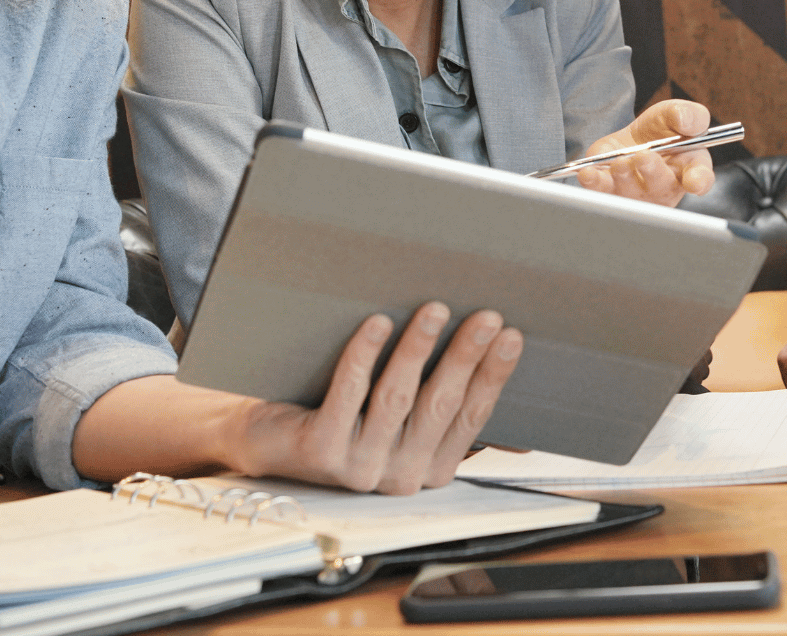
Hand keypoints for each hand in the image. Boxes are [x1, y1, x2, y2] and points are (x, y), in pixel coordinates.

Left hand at [231, 303, 521, 494]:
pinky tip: (378, 323)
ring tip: (435, 309)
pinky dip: (365, 355)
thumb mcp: (401, 426)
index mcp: (429, 469)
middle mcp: (399, 475)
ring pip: (397, 397)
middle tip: (486, 316)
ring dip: (419, 349)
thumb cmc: (343, 421)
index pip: (471, 417)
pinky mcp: (321, 452)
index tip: (510, 336)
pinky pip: (349, 393)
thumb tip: (517, 416)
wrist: (269, 443)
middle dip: (466, 356)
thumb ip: (447, 418)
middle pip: (440, 405)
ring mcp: (359, 467)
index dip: (493, 375)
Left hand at [575, 99, 715, 205]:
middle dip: (653, 172)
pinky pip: (600, 191)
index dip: (698, 181)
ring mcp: (636, 194)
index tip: (694, 180)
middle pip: (662, 186)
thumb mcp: (676, 115)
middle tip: (644, 157)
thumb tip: (684, 121)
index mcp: (690, 169)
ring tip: (620, 161)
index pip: (700, 179)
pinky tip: (588, 173)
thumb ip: (688, 115)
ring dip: (624, 176)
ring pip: (630, 191)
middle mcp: (664, 187)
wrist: (633, 139)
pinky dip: (594, 182)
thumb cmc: (662, 131)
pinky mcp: (609, 192)